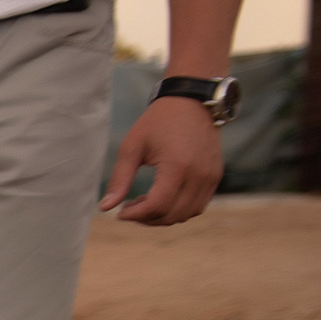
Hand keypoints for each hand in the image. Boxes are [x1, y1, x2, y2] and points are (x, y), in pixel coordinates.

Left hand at [102, 97, 223, 225]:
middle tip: (129, 208)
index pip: (157, 206)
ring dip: (163, 216)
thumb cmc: (158, 121)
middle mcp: (199, 174)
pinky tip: (162, 197)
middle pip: (172, 215)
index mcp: (178, 166)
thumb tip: (105, 208)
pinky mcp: (215, 176)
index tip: (120, 213)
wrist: (192, 101)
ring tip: (144, 201)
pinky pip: (198, 206)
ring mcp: (210, 176)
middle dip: (146, 218)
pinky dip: (179, 209)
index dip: (136, 216)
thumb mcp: (132, 147)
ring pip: (186, 214)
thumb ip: (120, 179)